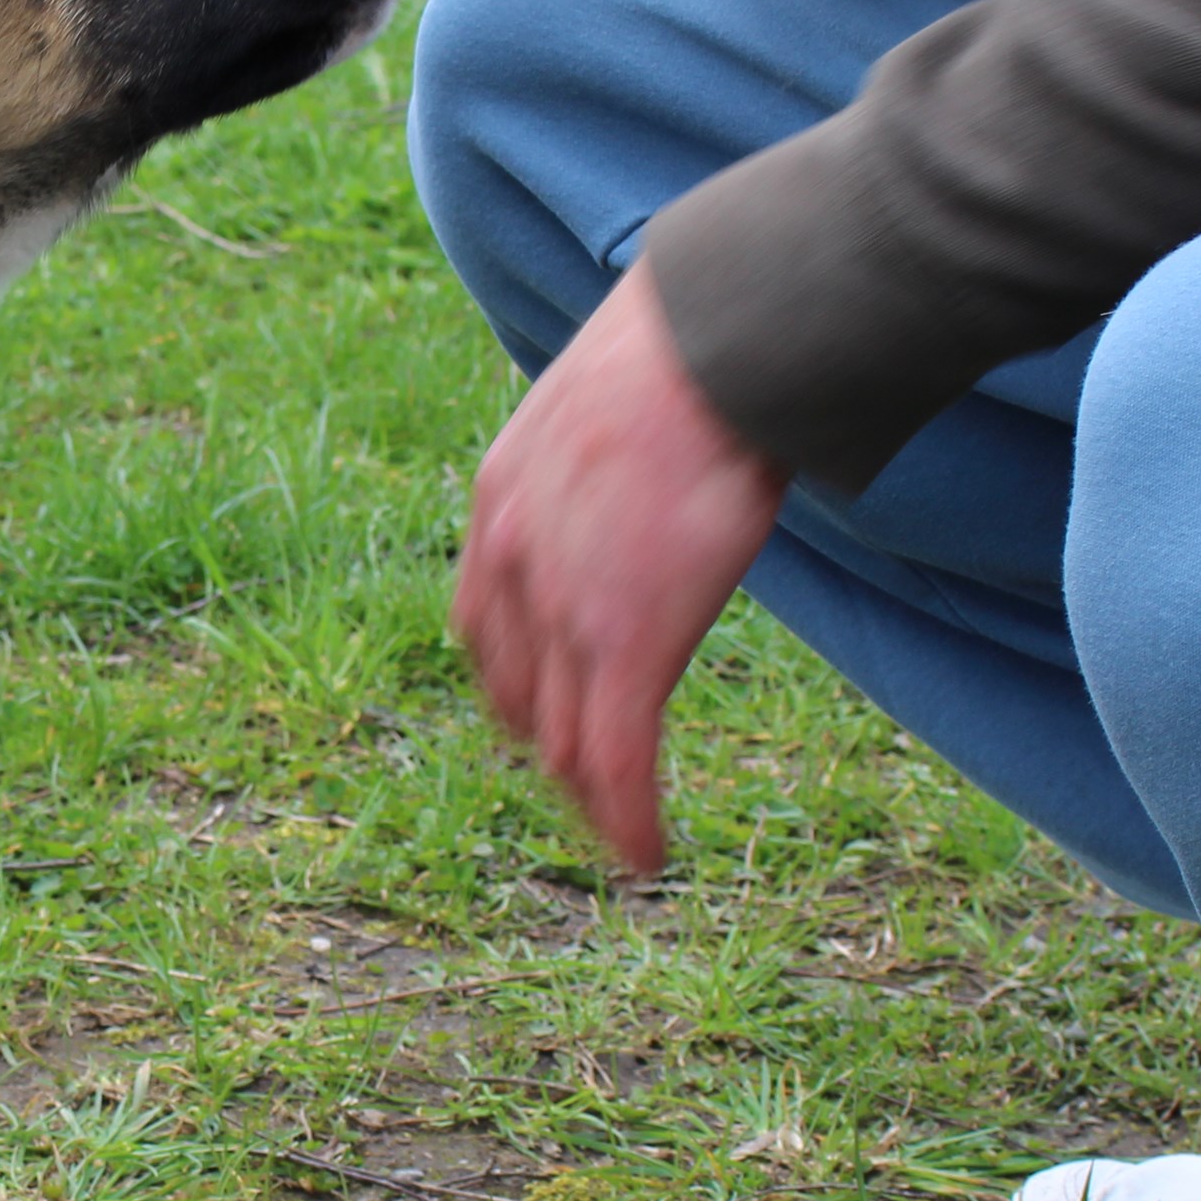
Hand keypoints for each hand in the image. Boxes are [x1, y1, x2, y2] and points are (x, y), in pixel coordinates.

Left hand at [450, 262, 788, 873]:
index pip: (485, 632)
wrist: (716, 345)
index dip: (517, 688)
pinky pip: (616, 760)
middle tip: (589, 787)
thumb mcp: (601, 410)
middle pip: (517, 695)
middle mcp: (509, 564)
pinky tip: (647, 855)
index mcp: (497, 504)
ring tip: (619, 834)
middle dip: (550, 749)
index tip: (550, 716)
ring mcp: (563, 610)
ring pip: (563, 741)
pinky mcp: (626, 644)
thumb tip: (639, 472)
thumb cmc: (687, 359)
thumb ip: (593, 469)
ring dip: (590, 799)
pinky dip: (628, 821)